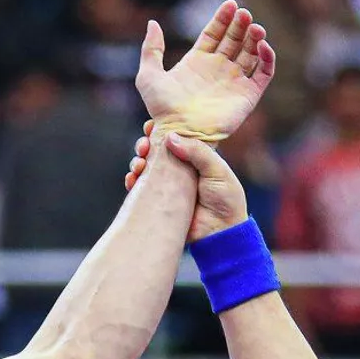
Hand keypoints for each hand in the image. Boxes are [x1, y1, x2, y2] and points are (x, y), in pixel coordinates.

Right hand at [127, 130, 250, 240]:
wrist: (221, 232)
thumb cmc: (226, 199)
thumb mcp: (217, 169)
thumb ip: (197, 151)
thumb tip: (169, 137)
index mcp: (195, 156)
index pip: (175, 138)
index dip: (161, 130)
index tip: (151, 126)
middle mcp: (179, 168)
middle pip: (156, 151)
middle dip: (145, 145)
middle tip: (143, 146)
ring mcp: (167, 185)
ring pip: (145, 168)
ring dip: (137, 162)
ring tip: (138, 164)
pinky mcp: (159, 202)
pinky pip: (140, 189)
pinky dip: (133, 182)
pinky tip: (132, 179)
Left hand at [135, 1, 273, 145]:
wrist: (180, 132)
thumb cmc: (162, 109)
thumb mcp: (148, 76)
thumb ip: (151, 49)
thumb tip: (152, 23)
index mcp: (198, 61)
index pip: (215, 33)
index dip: (223, 18)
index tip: (230, 4)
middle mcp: (218, 69)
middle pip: (234, 39)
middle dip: (240, 24)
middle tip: (244, 14)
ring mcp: (234, 81)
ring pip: (251, 53)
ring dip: (255, 38)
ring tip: (255, 27)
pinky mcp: (248, 95)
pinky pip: (264, 73)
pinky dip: (267, 58)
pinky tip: (263, 46)